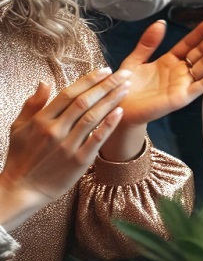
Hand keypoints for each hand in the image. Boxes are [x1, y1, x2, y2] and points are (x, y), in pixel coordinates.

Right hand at [0, 69, 128, 207]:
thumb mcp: (18, 128)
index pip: (69, 93)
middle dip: (107, 85)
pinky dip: (109, 124)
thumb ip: (32, 104)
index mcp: (41, 120)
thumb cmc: (20, 157)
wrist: (21, 190)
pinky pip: (97, 139)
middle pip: (84, 102)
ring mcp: (67, 146)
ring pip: (93, 117)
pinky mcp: (78, 161)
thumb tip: (44, 82)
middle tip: (124, 74)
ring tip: (126, 88)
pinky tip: (121, 111)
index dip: (89, 80)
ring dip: (112, 100)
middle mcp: (55, 130)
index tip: (106, 70)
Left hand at [116, 17, 202, 126]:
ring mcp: (183, 84)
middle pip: (201, 51)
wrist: (118, 108)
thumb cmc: (126, 86)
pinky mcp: (182, 98)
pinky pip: (200, 87)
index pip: (190, 43)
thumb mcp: (135, 59)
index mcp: (170, 60)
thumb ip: (148, 43)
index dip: (201, 31)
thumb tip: (161, 22)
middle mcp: (180, 71)